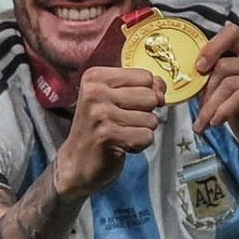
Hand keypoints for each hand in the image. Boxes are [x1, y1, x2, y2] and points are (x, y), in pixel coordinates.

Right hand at [54, 66, 164, 196]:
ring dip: (141, 131)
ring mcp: (100, 114)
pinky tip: (122, 145)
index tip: (130, 105)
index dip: (147, 93)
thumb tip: (161, 89)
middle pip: (150, 97)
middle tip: (123, 122)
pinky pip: (146, 137)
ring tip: (121, 134)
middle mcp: (95, 92)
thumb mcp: (114, 98)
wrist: (77, 162)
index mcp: (95, 77)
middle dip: (145, 114)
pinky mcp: (107, 135)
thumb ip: (140, 87)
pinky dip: (139, 145)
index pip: (145, 76)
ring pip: (151, 119)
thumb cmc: (98, 129)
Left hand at [193, 22, 238, 155]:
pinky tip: (216, 122)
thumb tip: (191, 72)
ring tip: (202, 124)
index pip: (232, 33)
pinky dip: (223, 111)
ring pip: (229, 83)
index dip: (212, 46)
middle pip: (224, 64)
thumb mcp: (227, 93)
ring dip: (210, 107)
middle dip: (206, 91)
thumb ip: (215, 78)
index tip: (198, 67)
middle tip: (199, 111)